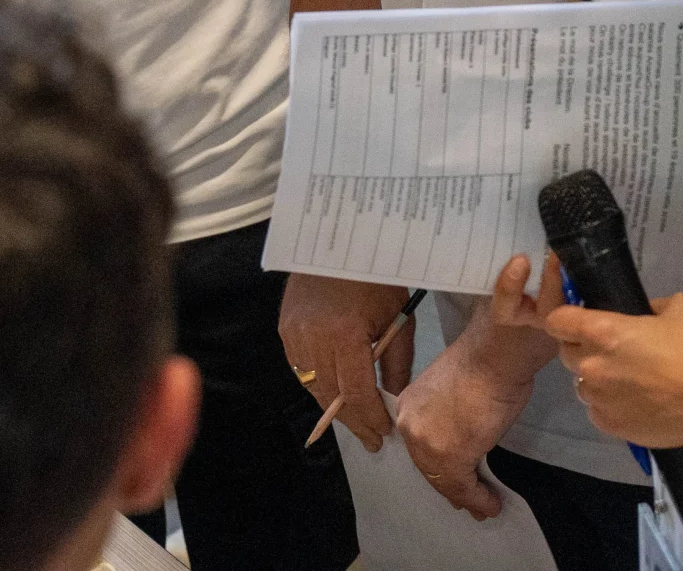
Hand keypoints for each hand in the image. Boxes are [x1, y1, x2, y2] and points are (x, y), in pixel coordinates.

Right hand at [281, 275, 414, 449]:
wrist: (341, 242)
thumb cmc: (377, 277)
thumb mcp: (397, 319)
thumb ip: (396, 364)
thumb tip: (395, 401)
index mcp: (345, 334)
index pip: (356, 392)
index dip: (370, 417)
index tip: (383, 433)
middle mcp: (313, 337)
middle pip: (332, 396)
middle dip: (354, 421)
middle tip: (371, 440)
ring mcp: (294, 333)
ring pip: (313, 386)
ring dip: (334, 406)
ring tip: (355, 421)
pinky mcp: (285, 328)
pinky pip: (301, 368)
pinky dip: (318, 383)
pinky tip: (335, 392)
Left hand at [393, 315, 547, 517]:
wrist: (494, 356)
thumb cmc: (483, 363)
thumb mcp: (453, 392)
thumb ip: (449, 417)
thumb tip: (466, 439)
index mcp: (409, 405)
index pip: (420, 445)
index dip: (437, 467)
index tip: (451, 480)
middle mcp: (410, 425)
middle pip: (428, 467)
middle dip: (450, 486)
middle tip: (467, 501)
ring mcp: (427, 444)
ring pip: (446, 481)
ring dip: (468, 498)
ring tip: (484, 508)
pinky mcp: (450, 458)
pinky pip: (464, 488)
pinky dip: (480, 500)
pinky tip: (491, 505)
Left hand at [494, 254, 682, 449]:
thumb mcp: (677, 306)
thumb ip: (649, 305)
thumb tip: (642, 313)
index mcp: (601, 331)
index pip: (556, 320)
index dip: (567, 319)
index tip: (581, 321)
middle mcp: (591, 364)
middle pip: (567, 353)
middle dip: (583, 349)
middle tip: (613, 351)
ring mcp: (597, 397)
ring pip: (582, 384)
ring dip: (597, 379)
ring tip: (627, 381)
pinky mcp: (608, 424)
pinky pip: (596, 410)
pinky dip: (608, 405)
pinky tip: (633, 402)